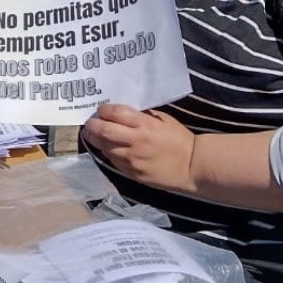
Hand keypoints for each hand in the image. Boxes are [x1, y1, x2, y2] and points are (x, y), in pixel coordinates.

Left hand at [81, 103, 199, 194]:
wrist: (192, 166)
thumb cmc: (180, 139)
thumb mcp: (163, 120)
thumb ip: (142, 116)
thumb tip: (122, 114)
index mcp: (145, 124)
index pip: (115, 113)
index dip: (103, 110)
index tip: (101, 110)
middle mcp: (135, 141)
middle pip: (103, 130)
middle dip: (92, 125)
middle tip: (90, 123)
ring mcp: (131, 159)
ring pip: (104, 147)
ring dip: (96, 140)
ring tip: (94, 135)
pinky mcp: (131, 172)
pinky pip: (113, 160)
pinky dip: (107, 152)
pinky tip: (109, 148)